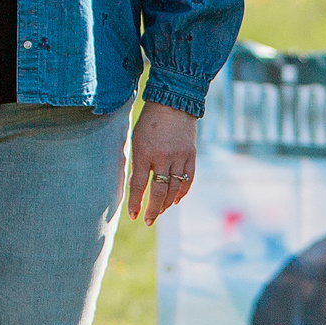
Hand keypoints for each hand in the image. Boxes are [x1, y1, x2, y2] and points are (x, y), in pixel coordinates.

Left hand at [126, 101, 199, 225]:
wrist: (174, 103)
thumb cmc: (150, 122)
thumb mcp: (137, 140)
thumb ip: (138, 163)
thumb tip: (138, 188)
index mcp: (144, 152)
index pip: (138, 185)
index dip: (136, 203)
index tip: (134, 215)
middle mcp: (162, 156)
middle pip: (158, 192)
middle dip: (153, 210)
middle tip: (148, 221)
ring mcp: (179, 156)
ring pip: (174, 189)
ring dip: (166, 204)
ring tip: (160, 212)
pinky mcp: (191, 155)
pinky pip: (188, 180)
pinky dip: (182, 193)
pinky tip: (175, 200)